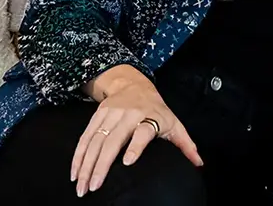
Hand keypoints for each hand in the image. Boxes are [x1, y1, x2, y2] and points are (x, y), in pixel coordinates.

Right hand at [72, 66, 202, 196]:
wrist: (135, 84)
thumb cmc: (157, 110)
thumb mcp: (173, 123)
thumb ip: (185, 144)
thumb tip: (199, 163)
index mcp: (150, 116)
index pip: (143, 131)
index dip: (136, 145)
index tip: (128, 162)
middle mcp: (128, 114)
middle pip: (113, 140)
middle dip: (101, 165)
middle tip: (93, 188)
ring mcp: (111, 113)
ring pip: (95, 140)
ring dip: (85, 164)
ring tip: (81, 186)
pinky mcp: (97, 114)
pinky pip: (85, 136)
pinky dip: (78, 155)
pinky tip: (74, 172)